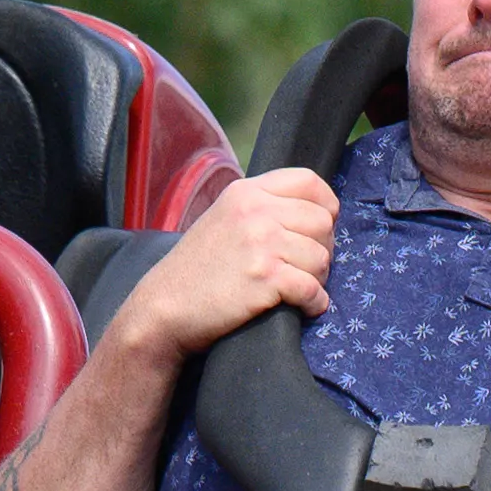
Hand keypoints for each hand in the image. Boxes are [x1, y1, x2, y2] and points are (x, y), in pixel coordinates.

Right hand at [111, 168, 337, 356]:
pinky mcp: (265, 278)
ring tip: (297, 288)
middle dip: (323, 249)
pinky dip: (314, 303)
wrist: (164, 308)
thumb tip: (313, 214)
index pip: (309, 182)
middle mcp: (256, 211)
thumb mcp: (223, 219)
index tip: (319, 230)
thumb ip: (260, 208)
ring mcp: (261, 244)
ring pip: (322, 257)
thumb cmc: (195, 270)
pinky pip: (313, 289)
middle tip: (305, 269)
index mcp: (246, 193)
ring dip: (318, 279)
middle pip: (323, 222)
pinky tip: (303, 307)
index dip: (326, 207)